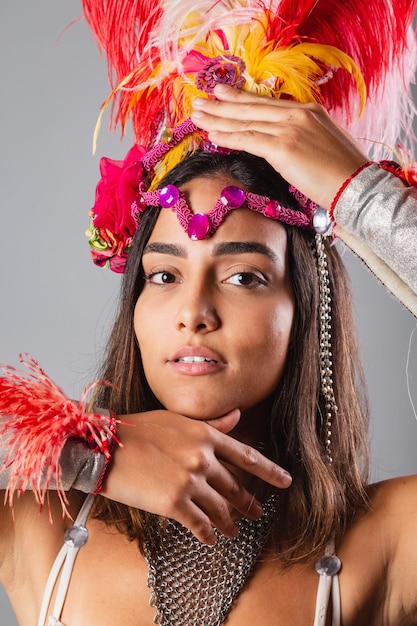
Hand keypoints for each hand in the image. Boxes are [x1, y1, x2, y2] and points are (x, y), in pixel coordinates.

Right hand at [100, 409, 291, 543]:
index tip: (285, 481)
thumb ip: (211, 422)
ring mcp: (190, 481)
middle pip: (235, 486)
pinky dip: (208, 533)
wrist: (105, 447)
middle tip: (257, 514)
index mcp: (206, 435)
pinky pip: (199, 523)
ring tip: (233, 531)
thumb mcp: (177, 419)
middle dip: (248, 503)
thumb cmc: (138, 430)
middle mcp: (203, 458)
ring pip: (220, 508)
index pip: (247, 456)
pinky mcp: (174, 503)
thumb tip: (237, 415)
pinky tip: (210, 538)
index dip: (269, 471)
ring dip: (228, 522)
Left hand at [191, 85, 368, 209]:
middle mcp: (298, 114)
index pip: (267, 104)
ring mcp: (290, 129)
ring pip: (246, 121)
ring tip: (196, 115)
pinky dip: (228, 136)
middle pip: (252, 108)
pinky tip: (212, 134)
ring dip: (218, 118)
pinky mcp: (283, 147)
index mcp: (309, 111)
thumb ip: (301, 139)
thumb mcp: (322, 146)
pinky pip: (248, 139)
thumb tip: (281, 147)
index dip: (242, 99)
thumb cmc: (344, 173)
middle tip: (199, 101)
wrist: (358, 186)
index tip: (222, 94)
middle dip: (222, 104)